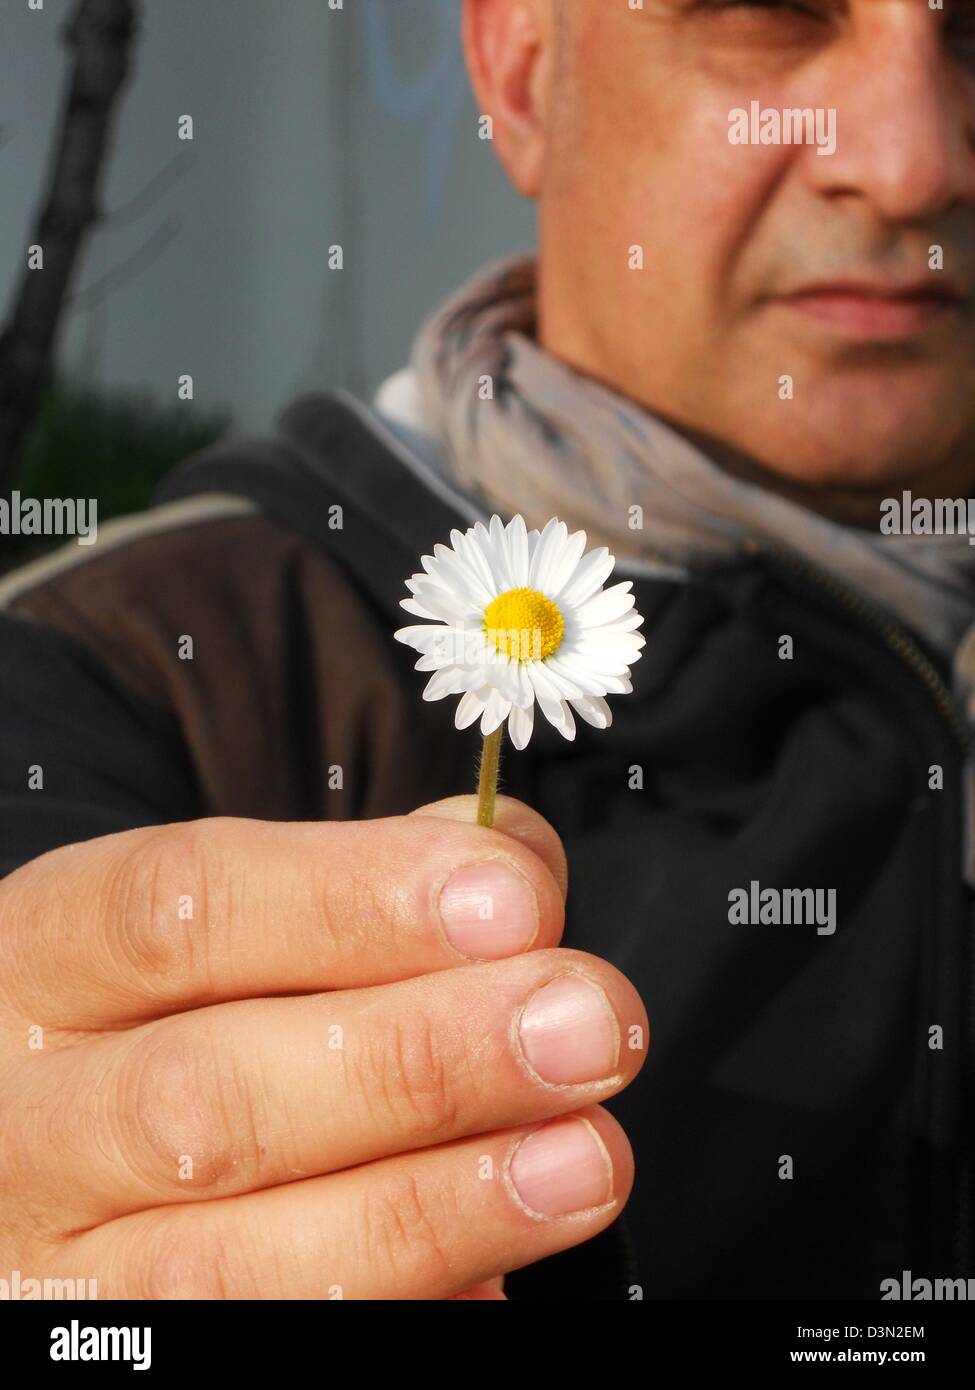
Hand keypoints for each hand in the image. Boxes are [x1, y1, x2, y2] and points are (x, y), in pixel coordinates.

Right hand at [0, 796, 647, 1298]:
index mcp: (43, 960)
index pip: (179, 909)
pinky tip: (499, 1275)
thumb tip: (513, 868)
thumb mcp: (218, 914)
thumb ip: (364, 880)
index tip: (514, 900)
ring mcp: (53, 1274)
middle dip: (419, 1062)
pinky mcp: (115, 1367)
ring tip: (584, 1159)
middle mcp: (25, 1123)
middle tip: (585, 1023)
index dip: (354, 900)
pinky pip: (255, 1352)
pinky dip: (397, 1314)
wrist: (44, 1143)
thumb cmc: (167, 1006)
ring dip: (433, 1209)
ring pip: (227, 1268)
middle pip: (205, 1100)